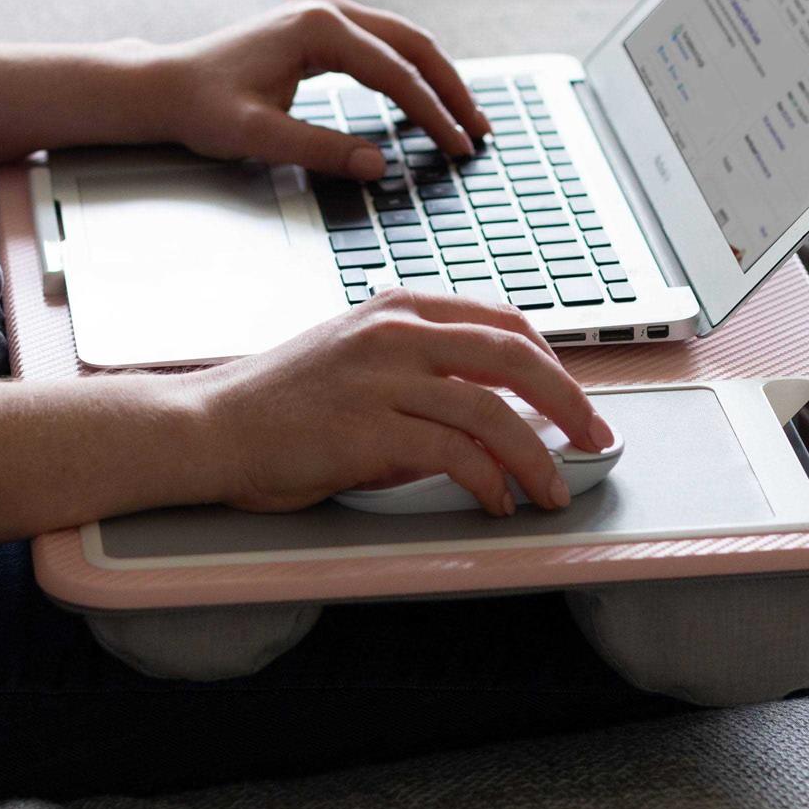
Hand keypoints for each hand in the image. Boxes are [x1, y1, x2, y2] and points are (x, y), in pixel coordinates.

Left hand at [151, 0, 491, 178]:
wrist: (165, 84)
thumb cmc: (202, 106)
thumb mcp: (258, 136)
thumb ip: (321, 151)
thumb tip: (379, 168)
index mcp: (317, 27)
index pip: (395, 74)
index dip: (433, 114)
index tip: (457, 148)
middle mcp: (327, 8)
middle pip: (413, 45)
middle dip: (451, 90)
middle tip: (479, 132)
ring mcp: (326, 11)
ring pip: (403, 40)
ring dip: (437, 78)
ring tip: (466, 118)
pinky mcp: (321, 24)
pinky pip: (383, 44)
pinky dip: (411, 71)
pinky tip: (427, 99)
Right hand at [188, 288, 615, 515]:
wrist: (214, 423)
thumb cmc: (282, 399)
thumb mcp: (357, 356)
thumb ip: (422, 367)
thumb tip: (498, 407)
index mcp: (399, 307)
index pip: (503, 321)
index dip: (552, 363)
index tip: (574, 399)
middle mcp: (396, 332)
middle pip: (513, 355)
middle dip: (568, 402)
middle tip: (595, 438)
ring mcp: (382, 378)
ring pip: (493, 411)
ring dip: (538, 457)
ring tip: (554, 489)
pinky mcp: (368, 429)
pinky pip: (454, 455)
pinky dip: (489, 481)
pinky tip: (497, 501)